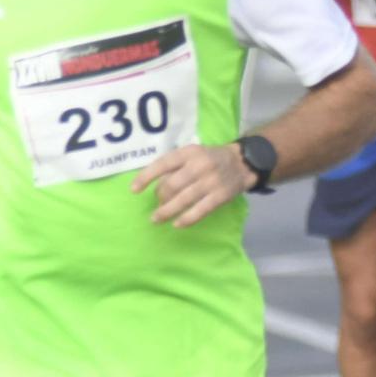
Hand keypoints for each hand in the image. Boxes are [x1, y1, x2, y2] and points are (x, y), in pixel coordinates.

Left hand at [133, 143, 253, 227]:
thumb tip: (153, 186)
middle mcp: (199, 165)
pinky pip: (200, 210)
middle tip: (158, 205)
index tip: (134, 190)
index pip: (163, 164)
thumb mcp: (192, 154)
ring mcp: (211, 181)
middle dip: (160, 198)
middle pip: (171, 185)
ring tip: (156, 219)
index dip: (146, 177)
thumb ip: (175, 166)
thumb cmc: (209, 159)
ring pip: (183, 200)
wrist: (242, 163)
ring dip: (166, 212)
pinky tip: (177, 224)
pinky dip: (186, 219)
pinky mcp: (220, 195)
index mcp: (189, 152)